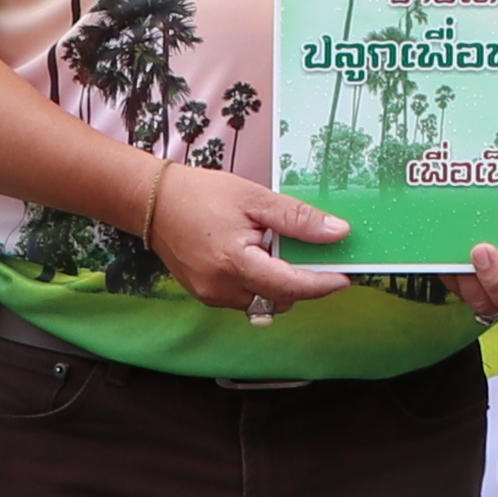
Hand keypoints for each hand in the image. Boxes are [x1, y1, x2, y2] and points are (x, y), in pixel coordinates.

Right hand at [138, 160, 355, 310]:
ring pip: (262, 302)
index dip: (321, 285)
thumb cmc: (201, 195)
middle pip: (279, 299)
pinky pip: (244, 297)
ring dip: (277, 284)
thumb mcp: (255, 198)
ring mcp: (211, 295)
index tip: (343, 278)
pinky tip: (253, 256)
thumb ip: (297, 218)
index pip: (290, 286)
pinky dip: (258, 282)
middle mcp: (222, 288)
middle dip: (300, 282)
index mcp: (235, 263)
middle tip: (311, 255)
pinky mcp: (205, 295)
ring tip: (271, 249)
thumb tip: (337, 233)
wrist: (153, 203)